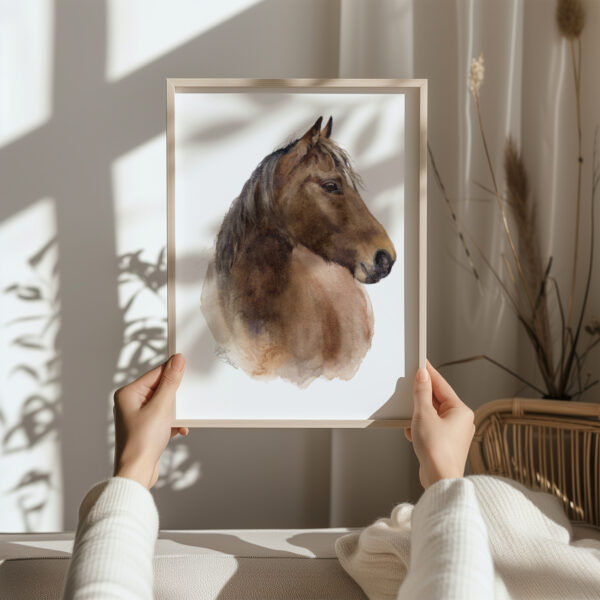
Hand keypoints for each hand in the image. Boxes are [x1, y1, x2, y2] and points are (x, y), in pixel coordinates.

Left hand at [113, 354, 187, 488]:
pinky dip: (172, 423)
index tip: (188, 370)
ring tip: (177, 422)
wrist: (136, 474)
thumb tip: (177, 360)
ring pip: (164, 404)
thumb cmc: (141, 442)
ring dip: (175, 413)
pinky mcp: (146, 428)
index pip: (156, 373)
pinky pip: (163, 418)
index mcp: (128, 393)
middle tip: (182, 403)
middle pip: (161, 388)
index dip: (173, 373)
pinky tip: (178, 431)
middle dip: (175, 397)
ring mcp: (138, 416)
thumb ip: (170, 382)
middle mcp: (130, 403)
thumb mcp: (161, 407)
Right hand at [404, 361, 474, 487]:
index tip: (421, 363)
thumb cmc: (437, 450)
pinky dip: (421, 427)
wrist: (439, 479)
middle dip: (422, 396)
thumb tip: (422, 376)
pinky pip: (432, 428)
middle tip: (410, 386)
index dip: (429, 374)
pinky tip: (412, 431)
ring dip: (419, 414)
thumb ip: (422, 393)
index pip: (442, 385)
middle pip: (438, 400)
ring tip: (410, 414)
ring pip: (434, 415)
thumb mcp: (424, 415)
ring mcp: (454, 434)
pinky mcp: (446, 444)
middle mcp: (461, 421)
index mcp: (461, 411)